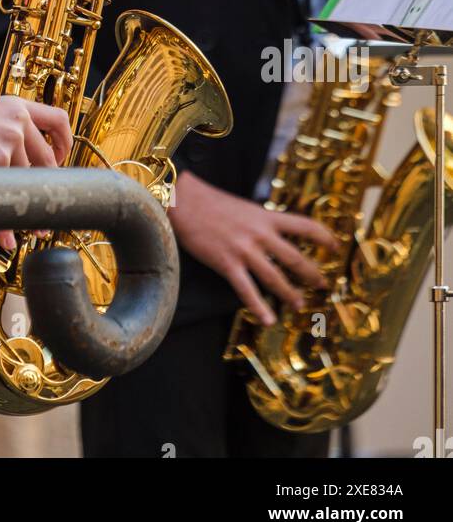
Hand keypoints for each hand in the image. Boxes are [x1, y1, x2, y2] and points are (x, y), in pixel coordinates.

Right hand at [0, 90, 72, 250]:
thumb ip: (6, 131)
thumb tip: (17, 166)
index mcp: (18, 107)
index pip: (58, 119)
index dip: (65, 143)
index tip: (60, 162)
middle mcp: (19, 120)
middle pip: (47, 161)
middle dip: (47, 190)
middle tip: (46, 212)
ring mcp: (11, 137)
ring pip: (27, 183)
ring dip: (26, 211)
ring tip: (26, 231)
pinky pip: (8, 194)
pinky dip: (6, 220)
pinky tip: (5, 235)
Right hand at [168, 171, 340, 325]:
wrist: (185, 201)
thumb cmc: (212, 204)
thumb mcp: (245, 208)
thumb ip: (262, 222)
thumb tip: (277, 235)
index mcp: (266, 217)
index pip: (304, 225)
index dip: (323, 237)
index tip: (336, 246)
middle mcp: (260, 234)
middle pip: (295, 257)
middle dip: (312, 273)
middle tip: (323, 284)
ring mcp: (244, 250)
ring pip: (274, 277)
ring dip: (289, 293)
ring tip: (298, 304)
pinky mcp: (227, 263)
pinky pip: (246, 289)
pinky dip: (258, 306)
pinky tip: (267, 320)